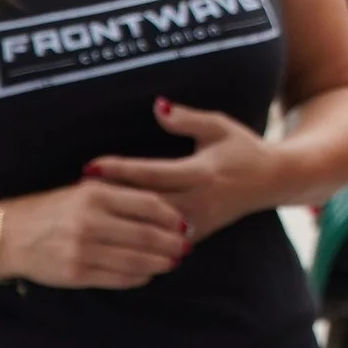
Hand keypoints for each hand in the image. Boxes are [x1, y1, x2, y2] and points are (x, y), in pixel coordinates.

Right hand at [0, 178, 191, 290]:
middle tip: (186, 247)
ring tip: (173, 262)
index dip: (172, 217)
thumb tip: (164, 211)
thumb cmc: (52, 210)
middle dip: (172, 243)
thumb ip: (119, 196)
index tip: (184, 223)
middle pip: (147, 235)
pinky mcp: (76, 274)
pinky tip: (148, 274)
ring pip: (136, 260)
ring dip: (160, 263)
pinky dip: (139, 277)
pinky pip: (118, 278)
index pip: (148, 204)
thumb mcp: (83, 191)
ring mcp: (82, 250)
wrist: (9, 235)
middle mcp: (89, 221)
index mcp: (94, 194)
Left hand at [86, 99, 287, 243]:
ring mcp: (199, 221)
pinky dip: (137, 236)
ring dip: (119, 219)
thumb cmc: (242, 147)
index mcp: (202, 172)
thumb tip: (156, 107)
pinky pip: (163, 240)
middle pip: (145, 204)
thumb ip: (187, 118)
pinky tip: (111, 233)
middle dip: (110, 199)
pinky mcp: (198, 234)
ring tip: (85, 213)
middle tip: (74, 194)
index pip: (153, 173)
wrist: (272, 181)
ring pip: (151, 226)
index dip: (120, 170)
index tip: (90, 165)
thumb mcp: (219, 125)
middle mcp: (199, 200)